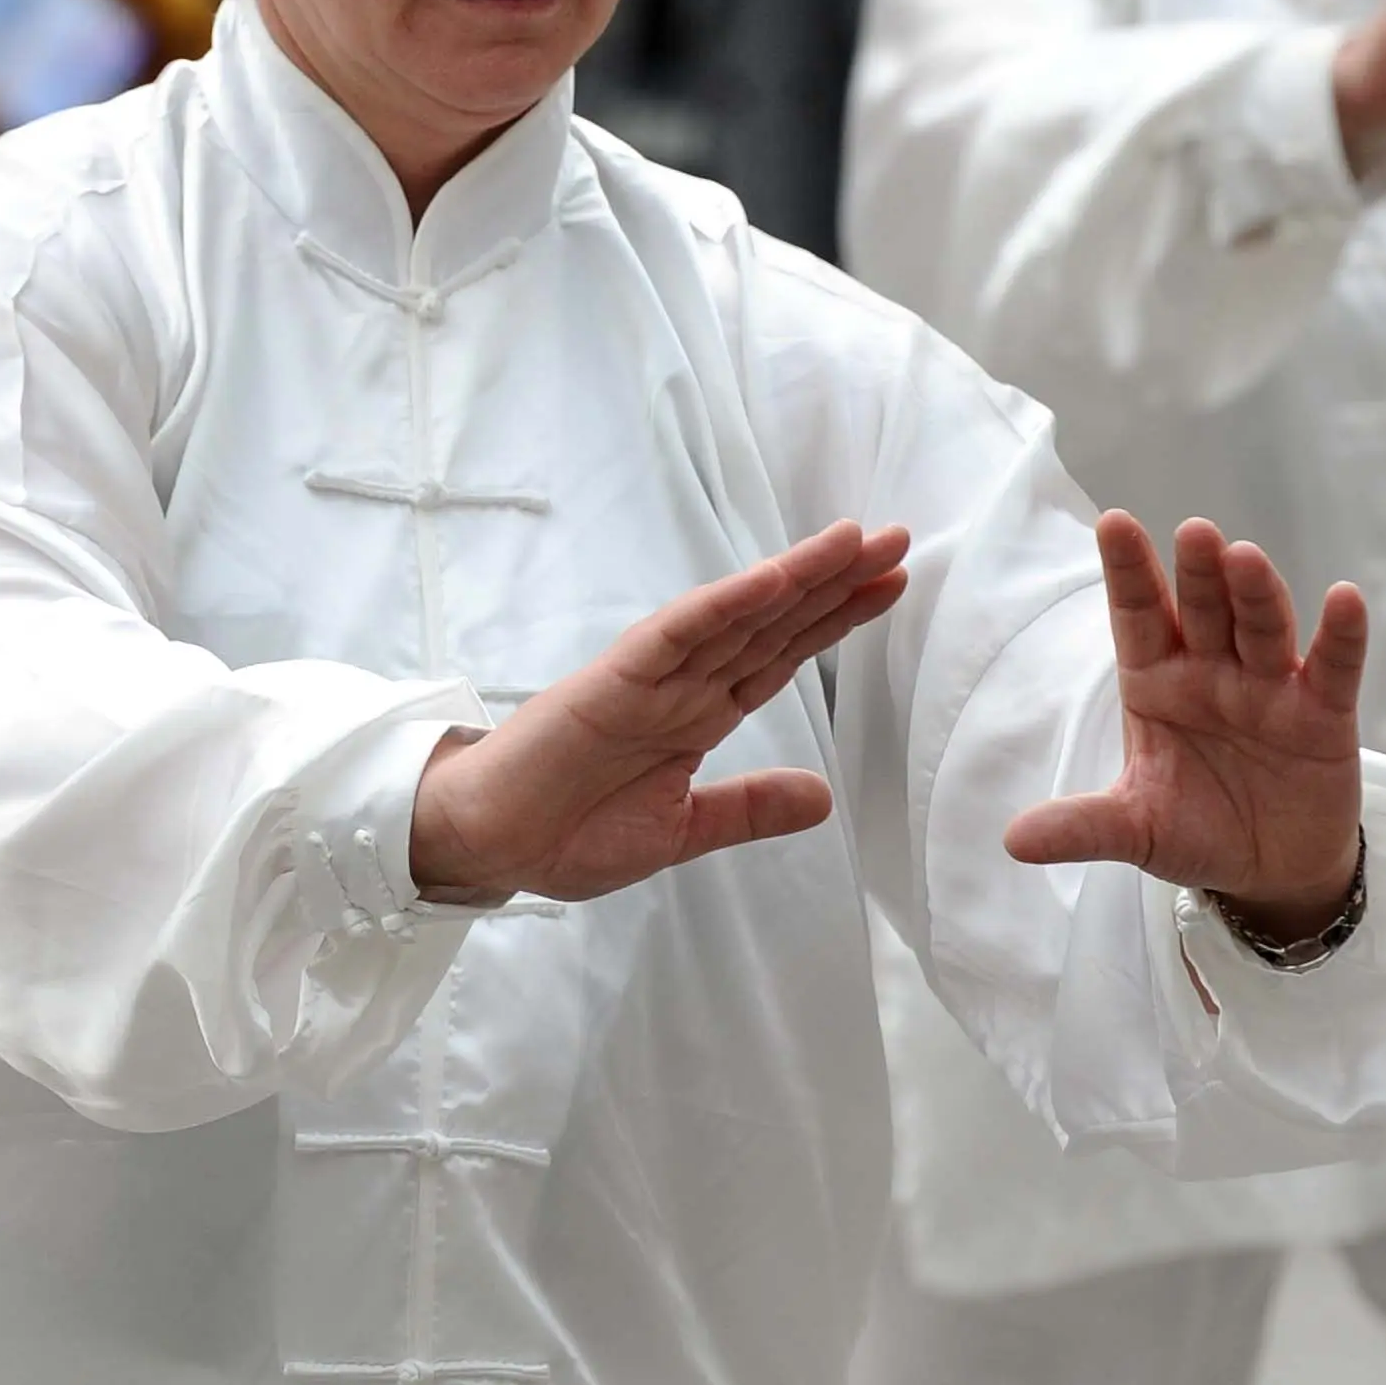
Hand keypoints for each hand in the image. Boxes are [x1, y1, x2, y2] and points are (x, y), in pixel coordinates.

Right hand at [406, 522, 911, 903]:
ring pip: (735, 615)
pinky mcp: (613, 680)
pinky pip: (676, 634)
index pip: (780, 655)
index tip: (890, 586)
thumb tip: (822, 796)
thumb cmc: (568, 834)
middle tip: (897, 540)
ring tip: (853, 541)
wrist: (489, 844)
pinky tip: (769, 581)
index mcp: (697, 716)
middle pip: (772, 623)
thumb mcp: (682, 832)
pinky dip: (722, 605)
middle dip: (834, 583)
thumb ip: (747, 808)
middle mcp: (682, 685)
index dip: (834, 619)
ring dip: (794, 578)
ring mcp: (649, 677)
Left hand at [1005, 513, 1365, 937]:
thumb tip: (1014, 841)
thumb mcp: (1136, 829)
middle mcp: (1209, 671)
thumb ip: (1084, 826)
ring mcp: (1267, 687)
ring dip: (1255, 593)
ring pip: (1261, 628)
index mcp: (1155, 681)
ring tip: (1245, 557)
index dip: (1129, 572)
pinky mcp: (1323, 714)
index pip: (1137, 616)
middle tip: (1193, 533)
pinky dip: (1341, 636)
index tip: (1113, 524)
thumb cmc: (1197, 830)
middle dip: (1196, 573)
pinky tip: (1344, 600)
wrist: (1272, 872)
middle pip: (1201, 610)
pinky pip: (1332, 668)